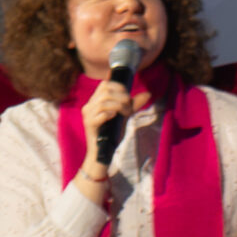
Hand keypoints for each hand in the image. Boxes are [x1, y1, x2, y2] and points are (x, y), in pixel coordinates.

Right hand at [75, 75, 149, 199]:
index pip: (105, 84)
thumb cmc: (112, 133)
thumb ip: (134, 104)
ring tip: (126, 114)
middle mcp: (89, 106)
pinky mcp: (89, 124)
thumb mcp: (124, 116)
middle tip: (129, 108)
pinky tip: (116, 117)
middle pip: (106, 90)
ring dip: (119, 106)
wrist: (103, 152)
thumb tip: (148, 93)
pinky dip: (111, 114)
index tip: (128, 96)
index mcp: (95, 101)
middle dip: (122, 97)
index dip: (119, 86)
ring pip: (104, 101)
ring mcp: (88, 115)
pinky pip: (101, 114)